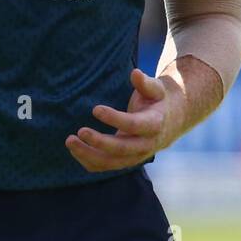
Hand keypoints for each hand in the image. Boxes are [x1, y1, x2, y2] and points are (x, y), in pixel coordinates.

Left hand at [65, 69, 186, 172]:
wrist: (170, 122)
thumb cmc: (157, 100)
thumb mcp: (156, 89)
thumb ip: (145, 83)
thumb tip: (135, 73)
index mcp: (154, 124)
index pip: (134, 125)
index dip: (115, 118)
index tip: (95, 109)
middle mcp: (146, 145)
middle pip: (121, 149)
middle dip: (99, 142)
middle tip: (80, 131)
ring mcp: (136, 156)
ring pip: (111, 162)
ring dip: (89, 154)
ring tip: (70, 141)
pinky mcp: (126, 161)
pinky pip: (106, 166)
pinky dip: (89, 161)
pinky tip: (74, 149)